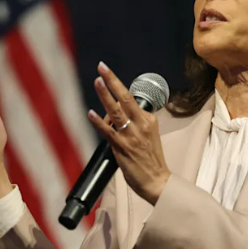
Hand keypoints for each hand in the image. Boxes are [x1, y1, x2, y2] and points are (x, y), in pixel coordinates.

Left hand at [87, 62, 171, 204]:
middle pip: (126, 97)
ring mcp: (131, 136)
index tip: (107, 72)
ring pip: (116, 111)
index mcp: (149, 120)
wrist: (157, 181)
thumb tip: (114, 114)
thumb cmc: (150, 159)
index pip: (131, 99)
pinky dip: (98, 122)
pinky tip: (90, 113)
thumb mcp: (148, 135)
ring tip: (97, 82)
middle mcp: (141, 125)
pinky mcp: (122, 148)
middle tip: (102, 67)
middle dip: (112, 80)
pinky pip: (108, 132)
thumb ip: (134, 122)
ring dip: (105, 95)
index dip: (117, 86)